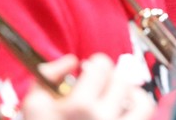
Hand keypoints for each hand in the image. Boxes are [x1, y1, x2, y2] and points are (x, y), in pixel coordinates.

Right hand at [22, 54, 155, 119]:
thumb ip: (47, 75)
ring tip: (118, 102)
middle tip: (101, 89)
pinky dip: (135, 116)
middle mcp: (102, 119)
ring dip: (132, 97)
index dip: (94, 66)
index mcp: (78, 106)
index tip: (89, 74)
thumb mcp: (32, 108)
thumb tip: (70, 61)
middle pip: (123, 80)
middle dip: (111, 80)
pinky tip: (121, 118)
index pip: (102, 65)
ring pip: (143, 102)